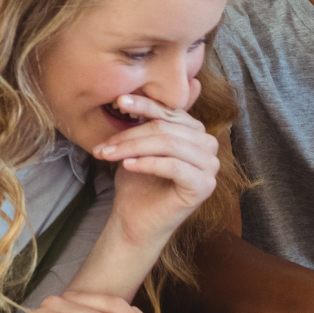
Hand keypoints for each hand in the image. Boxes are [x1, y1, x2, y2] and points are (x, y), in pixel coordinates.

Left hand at [95, 91, 221, 252]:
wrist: (135, 221)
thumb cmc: (137, 183)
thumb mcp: (139, 146)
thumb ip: (146, 122)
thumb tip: (130, 91)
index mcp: (196, 131)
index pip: (169, 112)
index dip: (143, 105)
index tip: (118, 101)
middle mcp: (208, 145)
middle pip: (166, 129)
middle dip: (130, 135)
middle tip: (103, 145)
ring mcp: (210, 167)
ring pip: (168, 145)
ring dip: (133, 148)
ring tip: (108, 155)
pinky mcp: (204, 186)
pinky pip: (173, 166)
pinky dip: (147, 164)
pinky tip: (127, 166)